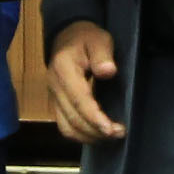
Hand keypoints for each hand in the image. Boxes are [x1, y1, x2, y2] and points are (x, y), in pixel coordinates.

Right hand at [46, 20, 124, 143]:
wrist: (66, 37)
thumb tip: (108, 72)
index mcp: (63, 69)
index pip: (78, 99)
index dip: (94, 117)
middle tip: (119, 134)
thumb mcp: (98, 39)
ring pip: (67, 127)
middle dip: (96, 131)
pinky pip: (66, 126)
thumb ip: (102, 54)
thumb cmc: (86, 38)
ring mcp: (54, 98)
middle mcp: (55, 87)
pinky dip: (81, 135)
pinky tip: (98, 135)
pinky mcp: (57, 105)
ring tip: (110, 137)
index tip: (111, 129)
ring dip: (88, 137)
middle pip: (72, 118)